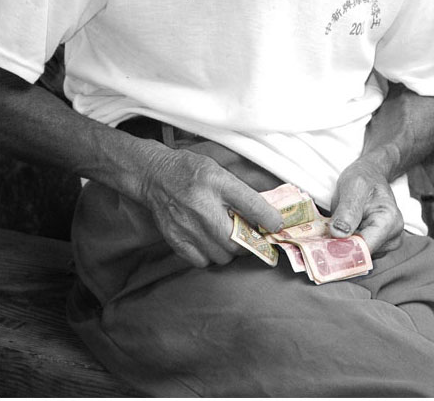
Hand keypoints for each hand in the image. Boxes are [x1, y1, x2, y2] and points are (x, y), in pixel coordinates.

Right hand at [140, 144, 283, 267]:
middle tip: (251, 235)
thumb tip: (266, 215)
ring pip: (223, 255)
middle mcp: (202, 204)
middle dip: (250, 241)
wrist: (155, 176)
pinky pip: (203, 261)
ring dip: (231, 250)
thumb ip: (240, 192)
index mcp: (217, 182)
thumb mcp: (219, 171)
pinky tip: (210, 242)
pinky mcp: (175, 239)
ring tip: (228, 237)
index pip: (251, 203)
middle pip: (238, 239)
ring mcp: (187, 225)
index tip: (278, 226)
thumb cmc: (191, 171)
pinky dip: (211, 256)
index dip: (269, 218)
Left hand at [329, 158, 403, 255]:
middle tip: (321, 235)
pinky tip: (339, 233)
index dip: (341, 250)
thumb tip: (338, 234)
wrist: (371, 175)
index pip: (364, 248)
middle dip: (340, 248)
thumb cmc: (363, 178)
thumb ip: (347, 209)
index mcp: (389, 222)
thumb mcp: (353, 186)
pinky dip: (345, 245)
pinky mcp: (378, 247)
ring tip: (332, 229)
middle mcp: (393, 237)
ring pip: (358, 256)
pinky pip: (358, 253)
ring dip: (341, 246)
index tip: (320, 247)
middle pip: (361, 255)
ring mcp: (386, 244)